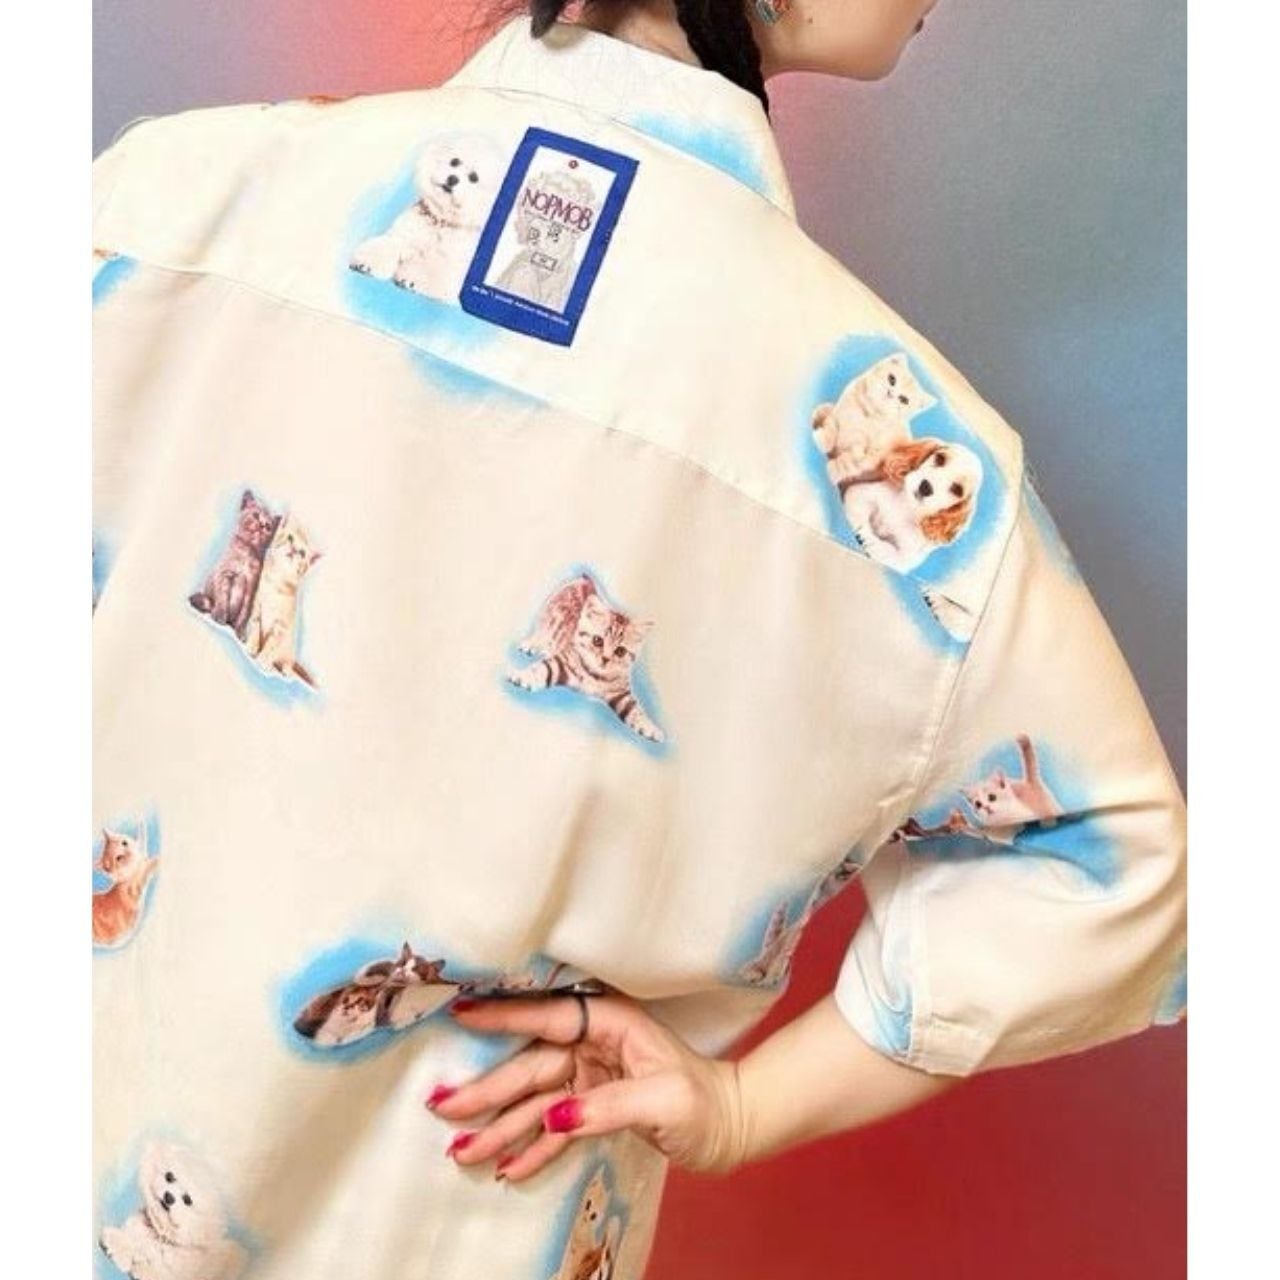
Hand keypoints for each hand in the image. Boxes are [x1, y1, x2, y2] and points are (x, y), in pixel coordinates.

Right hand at [427, 990, 746, 1182]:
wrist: (730, 1125)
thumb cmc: (704, 1102)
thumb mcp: (663, 1101)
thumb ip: (607, 1107)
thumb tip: (555, 1119)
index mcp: (610, 1024)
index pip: (549, 1018)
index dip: (505, 1017)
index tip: (462, 1013)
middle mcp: (593, 1046)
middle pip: (530, 1067)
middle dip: (487, 1090)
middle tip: (442, 1108)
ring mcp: (589, 1078)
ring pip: (534, 1102)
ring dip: (499, 1127)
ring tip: (461, 1150)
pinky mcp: (591, 1108)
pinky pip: (553, 1128)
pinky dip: (530, 1148)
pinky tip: (505, 1167)